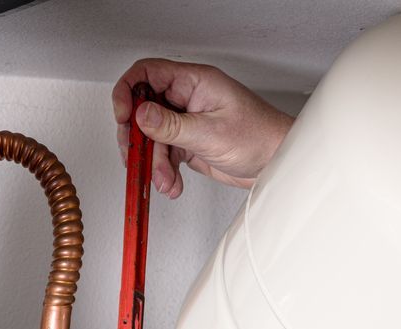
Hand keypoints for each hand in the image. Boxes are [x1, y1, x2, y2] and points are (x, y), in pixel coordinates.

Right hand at [112, 59, 294, 198]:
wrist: (277, 163)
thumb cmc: (260, 137)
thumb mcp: (210, 132)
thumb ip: (171, 125)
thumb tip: (140, 115)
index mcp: (194, 82)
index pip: (148, 74)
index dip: (128, 92)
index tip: (123, 116)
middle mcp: (188, 99)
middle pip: (143, 109)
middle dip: (137, 137)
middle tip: (136, 155)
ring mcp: (187, 121)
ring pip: (152, 137)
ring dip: (153, 162)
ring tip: (164, 179)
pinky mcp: (189, 143)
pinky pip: (165, 154)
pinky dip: (164, 171)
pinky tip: (171, 183)